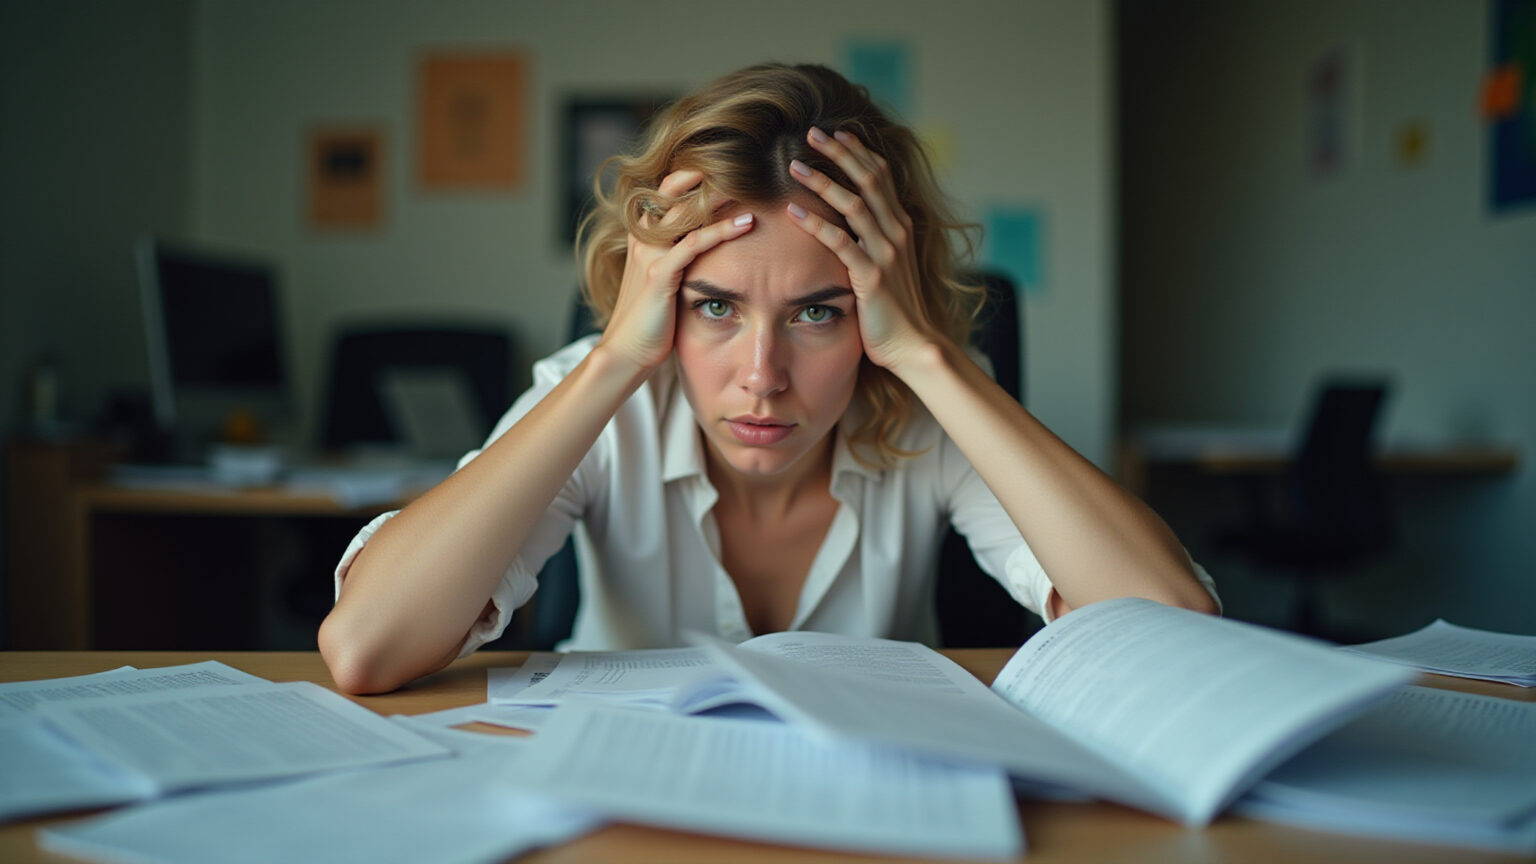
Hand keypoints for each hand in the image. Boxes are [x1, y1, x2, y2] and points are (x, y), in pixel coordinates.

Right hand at [598, 170, 754, 372]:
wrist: (627, 350)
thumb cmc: (651, 317)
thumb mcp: (664, 277)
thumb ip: (680, 255)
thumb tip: (709, 243)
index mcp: (644, 234)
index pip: (666, 189)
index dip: (693, 173)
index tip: (728, 163)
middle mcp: (644, 237)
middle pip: (672, 188)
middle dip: (706, 171)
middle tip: (743, 160)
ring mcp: (650, 253)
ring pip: (685, 211)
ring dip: (720, 194)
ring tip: (751, 181)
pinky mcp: (660, 274)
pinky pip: (693, 244)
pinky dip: (721, 230)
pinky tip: (747, 223)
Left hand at [786, 128, 937, 371]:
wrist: (914, 345)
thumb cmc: (894, 308)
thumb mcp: (887, 266)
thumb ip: (872, 241)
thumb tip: (850, 224)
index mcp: (900, 226)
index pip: (880, 176)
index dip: (858, 151)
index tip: (836, 132)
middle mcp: (897, 232)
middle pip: (869, 179)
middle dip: (840, 152)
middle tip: (811, 132)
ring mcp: (886, 253)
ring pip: (854, 204)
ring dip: (823, 180)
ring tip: (795, 165)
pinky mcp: (872, 276)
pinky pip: (841, 242)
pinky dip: (816, 223)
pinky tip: (793, 211)